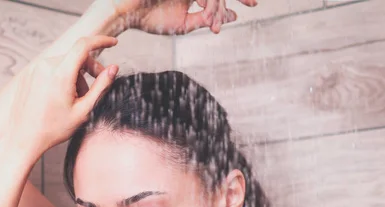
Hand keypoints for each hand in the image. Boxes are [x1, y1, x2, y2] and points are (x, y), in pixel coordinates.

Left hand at [6, 35, 119, 159]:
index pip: (84, 45)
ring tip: (74, 99)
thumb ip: (100, 87)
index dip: (102, 40)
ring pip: (64, 63)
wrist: (23, 138)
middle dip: (90, 69)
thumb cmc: (53, 129)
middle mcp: (45, 66)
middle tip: (95, 88)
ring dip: (75, 76)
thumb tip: (113, 69)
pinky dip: (61, 77)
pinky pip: (51, 68)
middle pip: (76, 57)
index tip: (113, 43)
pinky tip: (60, 98)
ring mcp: (34, 69)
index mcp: (60, 74)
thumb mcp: (83, 110)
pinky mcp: (28, 74)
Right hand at [112, 0, 257, 34]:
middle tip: (254, 3)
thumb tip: (232, 18)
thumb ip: (207, 20)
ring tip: (212, 23)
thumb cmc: (153, 20)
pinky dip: (207, 2)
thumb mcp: (184, 25)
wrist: (129, 14)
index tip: (253, 5)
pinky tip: (205, 13)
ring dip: (216, 7)